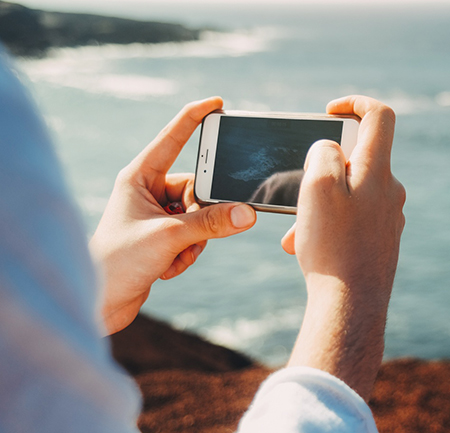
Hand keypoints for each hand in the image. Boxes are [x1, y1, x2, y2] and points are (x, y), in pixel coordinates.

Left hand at [91, 97, 256, 334]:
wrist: (100, 303)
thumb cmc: (118, 262)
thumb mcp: (170, 238)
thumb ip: (211, 223)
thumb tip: (247, 214)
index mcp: (139, 176)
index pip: (172, 139)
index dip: (195, 118)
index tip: (218, 103)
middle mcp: (147, 191)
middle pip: (198, 187)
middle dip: (201, 215)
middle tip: (189, 234)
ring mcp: (156, 214)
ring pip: (200, 215)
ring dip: (195, 240)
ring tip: (171, 256)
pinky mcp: (162, 236)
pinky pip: (194, 235)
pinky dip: (188, 253)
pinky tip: (166, 268)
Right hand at [281, 95, 405, 399]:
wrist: (351, 307)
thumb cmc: (333, 246)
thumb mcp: (317, 186)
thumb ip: (324, 153)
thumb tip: (331, 149)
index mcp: (378, 171)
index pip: (379, 116)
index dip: (354, 103)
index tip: (329, 111)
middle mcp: (390, 191)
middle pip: (357, 159)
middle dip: (321, 170)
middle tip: (298, 192)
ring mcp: (388, 217)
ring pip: (348, 194)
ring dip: (318, 205)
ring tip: (296, 232)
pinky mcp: (382, 240)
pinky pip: (352, 220)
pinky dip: (328, 225)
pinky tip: (306, 248)